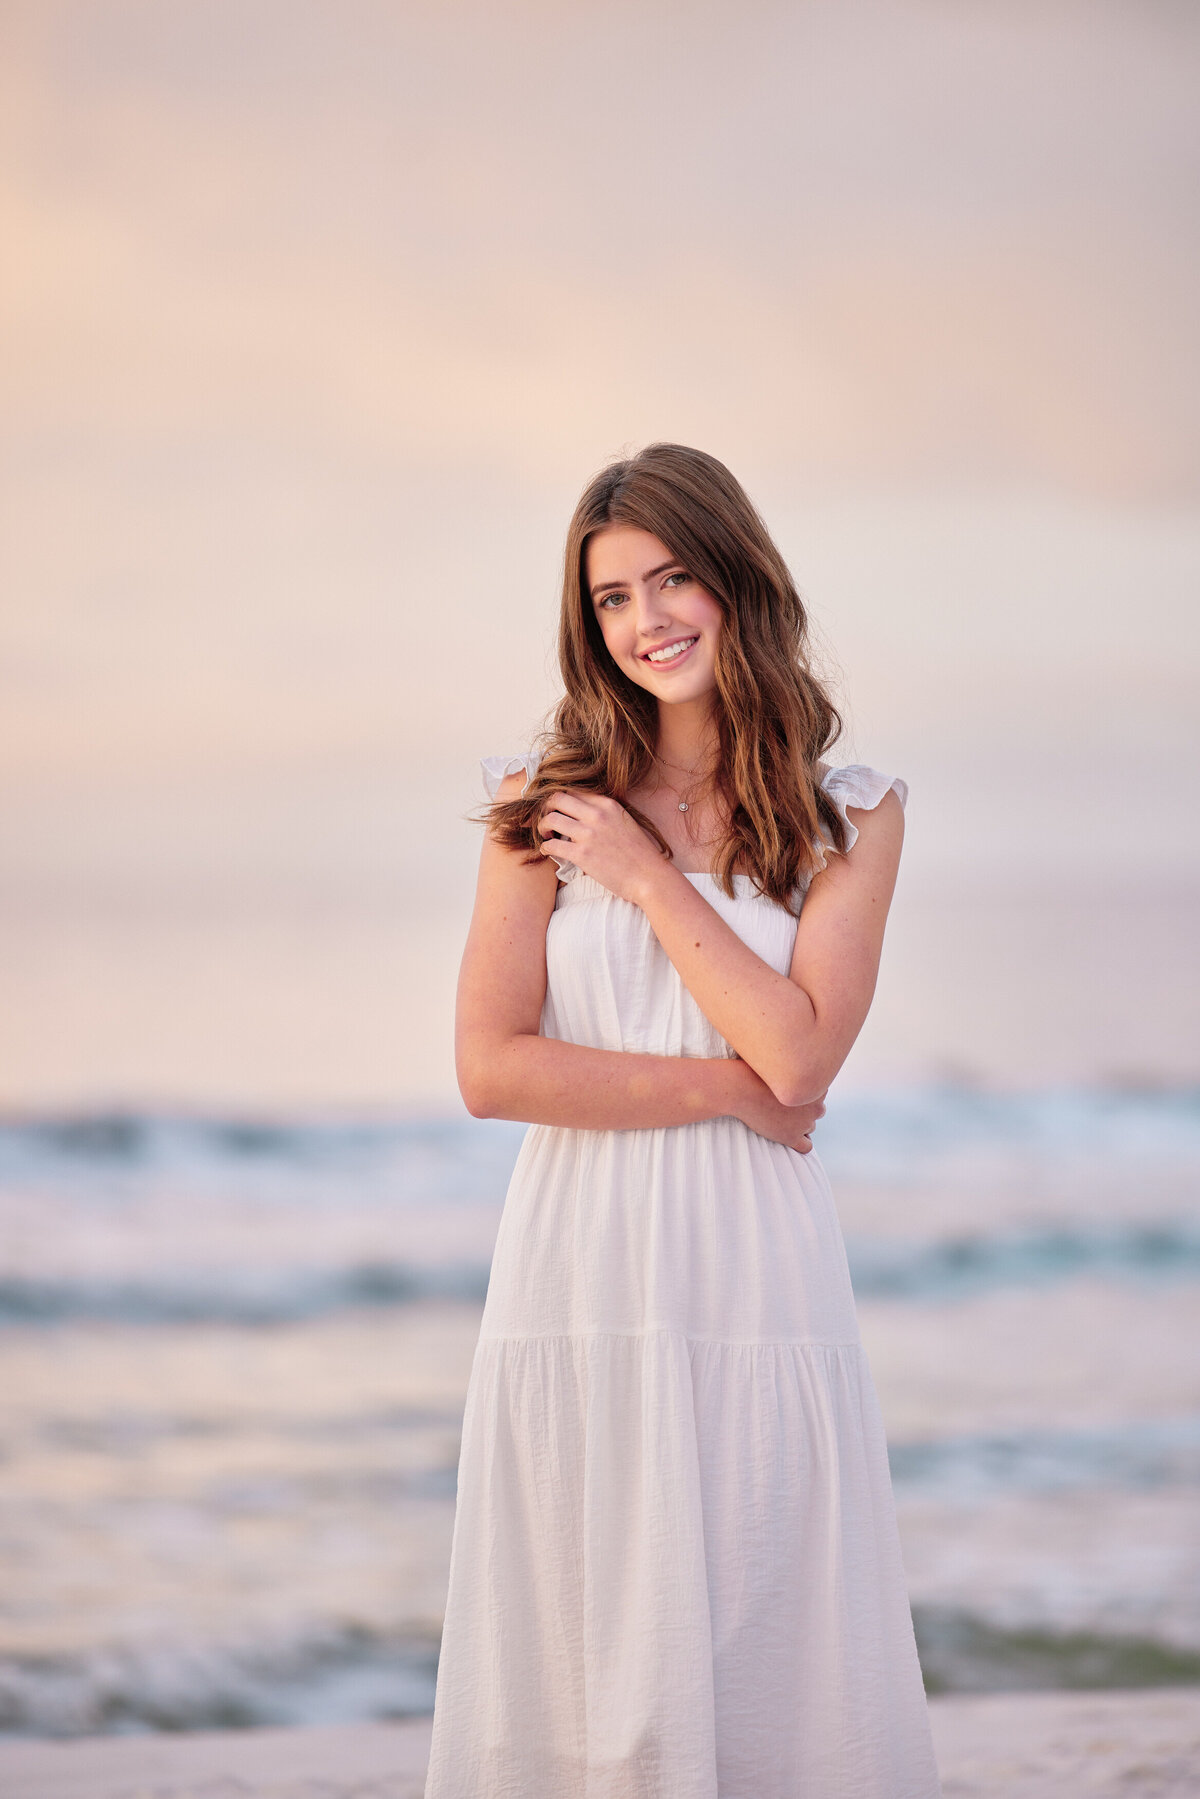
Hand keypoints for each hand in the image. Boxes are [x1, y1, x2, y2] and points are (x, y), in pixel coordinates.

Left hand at [537, 789, 669, 903]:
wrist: (650, 876)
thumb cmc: (639, 853)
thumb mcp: (624, 821)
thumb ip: (604, 813)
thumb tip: (581, 812)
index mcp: (607, 804)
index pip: (572, 790)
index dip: (558, 799)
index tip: (554, 809)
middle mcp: (597, 814)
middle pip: (556, 798)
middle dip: (545, 808)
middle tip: (546, 821)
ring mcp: (588, 834)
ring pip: (550, 819)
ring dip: (543, 827)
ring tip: (547, 836)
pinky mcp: (582, 855)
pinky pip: (552, 845)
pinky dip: (545, 847)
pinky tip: (549, 851)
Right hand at [734, 1066, 826, 1153]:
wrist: (741, 1089)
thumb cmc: (756, 1072)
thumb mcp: (783, 1065)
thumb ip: (795, 1070)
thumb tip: (800, 1063)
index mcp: (816, 1087)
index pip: (821, 1093)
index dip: (806, 1094)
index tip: (793, 1092)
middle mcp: (815, 1106)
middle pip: (818, 1111)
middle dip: (805, 1110)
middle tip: (786, 1105)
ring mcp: (804, 1123)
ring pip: (810, 1127)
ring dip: (800, 1124)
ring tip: (780, 1117)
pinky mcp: (791, 1137)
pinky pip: (806, 1146)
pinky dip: (800, 1143)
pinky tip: (788, 1135)